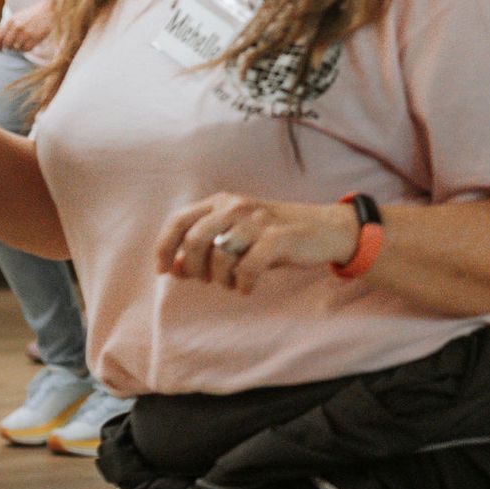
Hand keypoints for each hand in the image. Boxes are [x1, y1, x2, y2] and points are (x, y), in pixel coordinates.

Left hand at [0, 1, 50, 53]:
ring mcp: (26, 33)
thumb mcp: (18, 16)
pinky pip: (26, 49)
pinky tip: (28, 45)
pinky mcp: (35, 37)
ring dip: (18, 48)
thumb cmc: (33, 14)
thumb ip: (8, 26)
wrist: (49, 9)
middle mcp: (17, 27)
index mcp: (11, 21)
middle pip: (7, 44)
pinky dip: (25, 49)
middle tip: (12, 48)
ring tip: (22, 44)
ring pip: (16, 48)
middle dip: (8, 47)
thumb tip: (0, 40)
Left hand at [154, 193, 360, 296]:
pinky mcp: (278, 238)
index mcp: (223, 202)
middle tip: (206, 280)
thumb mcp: (237, 235)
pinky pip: (247, 268)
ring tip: (232, 283)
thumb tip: (172, 267)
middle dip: (193, 267)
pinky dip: (243, 284)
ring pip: (219, 255)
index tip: (164, 270)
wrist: (325, 228)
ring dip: (221, 279)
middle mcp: (237, 206)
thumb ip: (204, 247)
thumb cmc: (274, 235)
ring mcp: (258, 221)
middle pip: (194, 240)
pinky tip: (248, 286)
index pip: (179, 220)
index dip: (164, 247)